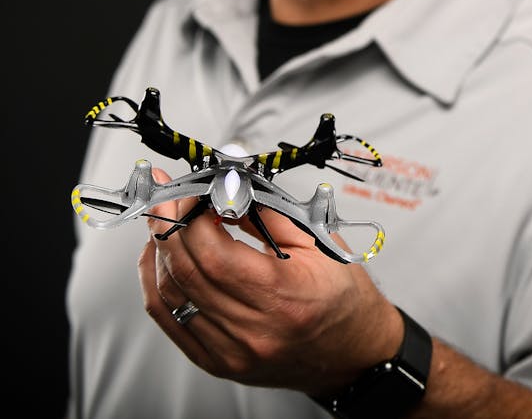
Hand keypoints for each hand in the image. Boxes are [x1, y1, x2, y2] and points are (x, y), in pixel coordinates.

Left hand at [137, 166, 403, 393]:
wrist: (353, 350)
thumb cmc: (342, 297)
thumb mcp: (318, 244)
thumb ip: (269, 215)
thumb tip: (228, 189)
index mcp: (282, 295)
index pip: (214, 254)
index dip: (192, 217)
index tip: (193, 191)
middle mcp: (253, 329)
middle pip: (186, 271)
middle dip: (169, 226)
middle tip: (169, 197)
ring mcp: (230, 351)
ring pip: (169, 295)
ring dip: (159, 252)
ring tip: (164, 222)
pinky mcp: (216, 362)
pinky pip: (170, 321)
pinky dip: (157, 284)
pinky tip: (161, 259)